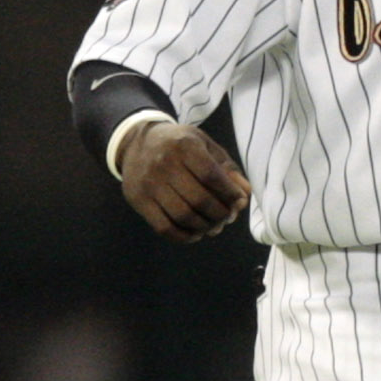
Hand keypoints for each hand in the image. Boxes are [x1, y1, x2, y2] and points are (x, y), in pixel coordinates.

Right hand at [121, 120, 249, 242]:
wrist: (136, 143)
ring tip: (214, 226)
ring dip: (205, 227)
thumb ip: (228, 169)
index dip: (230, 193)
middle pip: (199, 200)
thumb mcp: (206, 146)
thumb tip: (245, 195)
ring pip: (183, 216)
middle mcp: (164, 163)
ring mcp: (149, 184)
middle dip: (220, 214)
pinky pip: (164, 227)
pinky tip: (196, 233)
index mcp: (184, 145)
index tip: (238, 200)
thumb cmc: (181, 146)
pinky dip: (184, 236)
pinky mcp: (138, 200)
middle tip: (227, 217)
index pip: (211, 176)